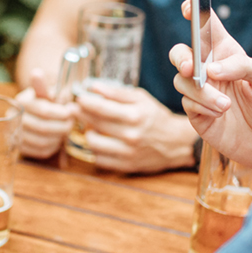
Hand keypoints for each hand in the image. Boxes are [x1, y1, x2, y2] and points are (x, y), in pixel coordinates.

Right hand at [16, 68, 77, 159]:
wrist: (35, 115)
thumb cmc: (46, 102)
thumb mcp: (47, 92)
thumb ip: (44, 85)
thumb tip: (36, 74)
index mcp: (21, 101)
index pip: (44, 110)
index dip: (61, 113)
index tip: (71, 111)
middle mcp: (14, 118)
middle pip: (44, 128)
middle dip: (63, 126)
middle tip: (71, 123)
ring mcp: (15, 134)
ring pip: (43, 142)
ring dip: (59, 137)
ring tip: (65, 130)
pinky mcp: (19, 147)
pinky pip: (40, 151)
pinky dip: (53, 146)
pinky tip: (57, 139)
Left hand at [76, 82, 195, 172]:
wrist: (176, 143)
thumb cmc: (155, 117)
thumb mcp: (141, 99)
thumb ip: (117, 93)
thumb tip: (93, 87)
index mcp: (135, 115)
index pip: (101, 108)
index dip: (85, 102)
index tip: (78, 99)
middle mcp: (131, 135)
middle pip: (94, 124)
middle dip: (81, 115)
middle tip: (75, 109)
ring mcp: (128, 152)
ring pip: (93, 143)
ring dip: (88, 134)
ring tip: (91, 127)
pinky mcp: (126, 166)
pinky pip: (100, 159)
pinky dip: (96, 150)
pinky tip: (101, 142)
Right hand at [170, 1, 251, 177]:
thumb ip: (243, 65)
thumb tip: (211, 68)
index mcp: (227, 54)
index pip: (207, 27)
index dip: (195, 12)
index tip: (188, 6)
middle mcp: (209, 69)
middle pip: (181, 53)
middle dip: (180, 57)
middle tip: (190, 67)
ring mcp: (200, 91)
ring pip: (182, 81)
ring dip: (203, 93)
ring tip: (226, 106)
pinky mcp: (195, 112)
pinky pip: (187, 103)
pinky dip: (204, 108)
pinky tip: (221, 115)